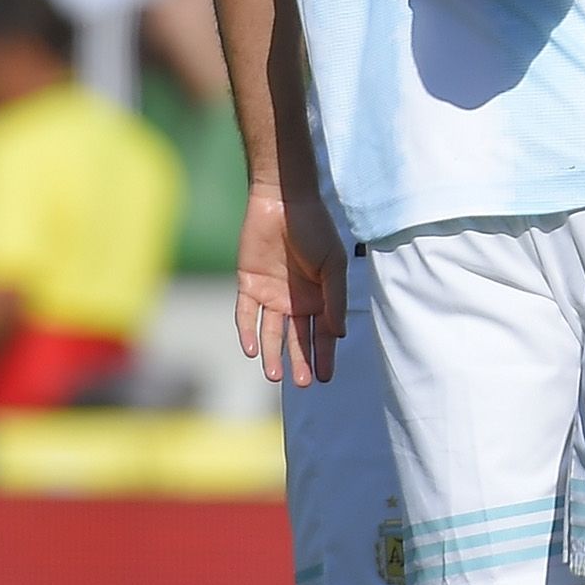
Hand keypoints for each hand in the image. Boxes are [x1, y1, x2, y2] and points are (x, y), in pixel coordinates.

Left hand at [234, 183, 347, 385]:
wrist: (283, 201)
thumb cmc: (315, 229)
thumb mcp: (333, 265)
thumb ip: (335, 299)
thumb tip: (339, 335)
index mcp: (320, 296)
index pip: (322, 333)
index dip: (324, 355)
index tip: (325, 377)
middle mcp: (296, 300)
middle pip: (297, 338)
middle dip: (300, 361)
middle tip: (302, 383)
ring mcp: (271, 294)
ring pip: (270, 333)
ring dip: (273, 354)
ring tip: (276, 376)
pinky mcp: (248, 285)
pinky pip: (246, 315)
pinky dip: (248, 333)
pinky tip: (252, 350)